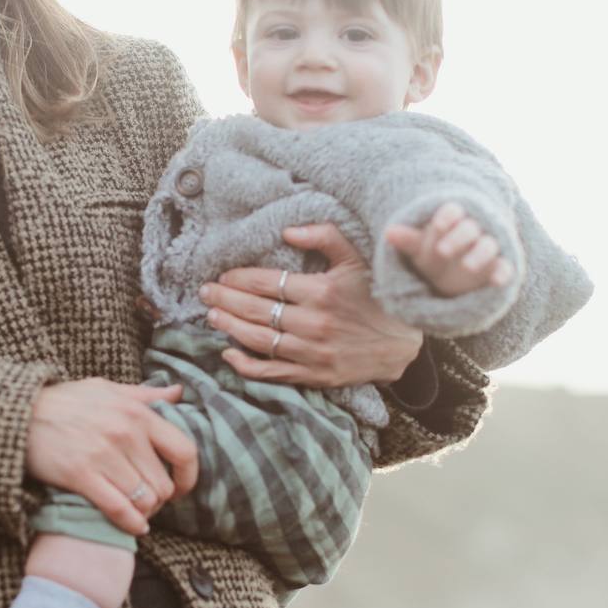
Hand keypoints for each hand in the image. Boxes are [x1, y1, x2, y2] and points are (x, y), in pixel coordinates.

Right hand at [25, 379, 198, 535]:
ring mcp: (104, 455)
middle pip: (164, 484)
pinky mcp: (81, 475)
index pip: (184, 450)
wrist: (19, 413)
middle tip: (150, 501)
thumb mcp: (106, 389)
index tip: (181, 486)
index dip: (189, 476)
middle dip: (161, 499)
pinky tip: (133, 526)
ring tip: (137, 510)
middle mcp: (126, 433)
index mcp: (137, 412)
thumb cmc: (65, 402)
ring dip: (144, 511)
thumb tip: (177, 393)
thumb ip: (144, 394)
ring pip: (145, 500)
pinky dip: (131, 523)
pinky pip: (119, 509)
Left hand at [200, 223, 422, 387]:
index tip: (223, 274)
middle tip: (205, 292)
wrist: (402, 344)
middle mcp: (313, 324)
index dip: (240, 278)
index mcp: (321, 292)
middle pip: (256, 311)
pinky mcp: (314, 376)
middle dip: (225, 300)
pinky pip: (272, 372)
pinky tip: (228, 354)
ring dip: (230, 327)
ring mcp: (312, 353)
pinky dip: (246, 365)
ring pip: (258, 340)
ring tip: (212, 315)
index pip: (267, 283)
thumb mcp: (357, 258)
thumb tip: (287, 232)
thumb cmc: (376, 296)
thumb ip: (325, 237)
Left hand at [386, 202, 513, 297]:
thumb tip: (389, 232)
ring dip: (480, 253)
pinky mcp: (500, 267)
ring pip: (488, 245)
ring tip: (467, 266)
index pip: (453, 211)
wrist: (453, 276)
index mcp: (453, 221)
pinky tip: (497, 280)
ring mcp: (488, 248)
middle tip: (442, 251)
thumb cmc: (434, 256)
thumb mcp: (420, 249)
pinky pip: (505, 267)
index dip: (447, 217)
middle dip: (458, 237)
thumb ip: (408, 240)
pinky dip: (503, 273)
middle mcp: (473, 231)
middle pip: (469, 227)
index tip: (438, 226)